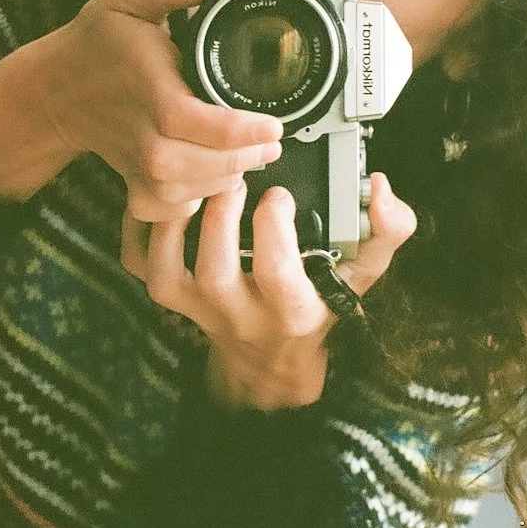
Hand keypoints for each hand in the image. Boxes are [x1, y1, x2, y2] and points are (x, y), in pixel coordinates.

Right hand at [0, 0, 282, 216]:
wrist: (54, 90)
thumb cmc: (94, 44)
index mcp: (148, 88)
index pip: (197, 122)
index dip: (241, 130)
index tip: (273, 125)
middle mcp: (142, 134)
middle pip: (201, 165)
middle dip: (245, 155)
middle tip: (272, 139)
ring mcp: (136, 163)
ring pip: (189, 190)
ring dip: (227, 176)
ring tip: (253, 154)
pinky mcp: (133, 181)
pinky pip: (170, 207)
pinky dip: (196, 200)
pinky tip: (216, 177)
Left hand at [121, 172, 416, 409]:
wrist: (271, 354)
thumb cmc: (319, 299)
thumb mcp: (363, 270)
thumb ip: (388, 230)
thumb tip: (380, 187)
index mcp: (293, 310)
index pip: (276, 274)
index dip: (273, 227)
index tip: (280, 193)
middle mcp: (239, 316)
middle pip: (215, 271)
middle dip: (219, 217)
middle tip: (232, 174)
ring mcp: (197, 310)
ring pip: (166, 272)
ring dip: (174, 222)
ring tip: (195, 180)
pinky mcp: (169, 298)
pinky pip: (139, 263)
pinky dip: (138, 227)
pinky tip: (160, 194)